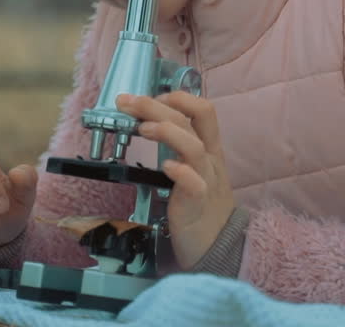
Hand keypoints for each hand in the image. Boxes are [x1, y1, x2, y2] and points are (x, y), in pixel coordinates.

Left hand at [117, 91, 234, 269]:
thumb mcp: (196, 170)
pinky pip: (195, 184)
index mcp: (209, 149)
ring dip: (167, 132)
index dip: (177, 97)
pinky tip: (166, 166)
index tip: (149, 97)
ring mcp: (206, 181)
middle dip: (156, 105)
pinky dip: (181, 172)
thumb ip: (181, 148)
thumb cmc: (201, 206)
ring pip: (194, 147)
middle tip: (127, 101)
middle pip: (190, 121)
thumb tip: (151, 124)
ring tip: (142, 128)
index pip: (203, 110)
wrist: (218, 247)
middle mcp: (209, 160)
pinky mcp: (198, 205)